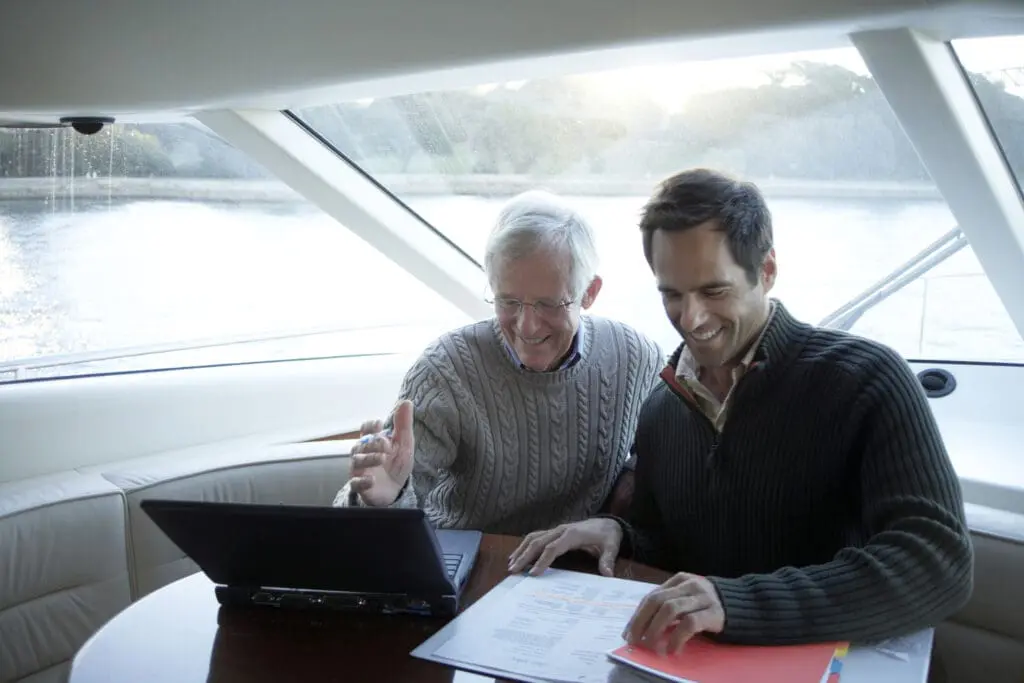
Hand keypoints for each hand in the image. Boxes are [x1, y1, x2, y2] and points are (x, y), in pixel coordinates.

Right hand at [347, 400, 414, 506]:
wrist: (395, 489)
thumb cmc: (396, 463)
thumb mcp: (403, 443)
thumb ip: (403, 424)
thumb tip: (406, 401)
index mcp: (372, 442)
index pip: (365, 429)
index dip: (369, 426)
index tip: (379, 425)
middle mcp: (362, 454)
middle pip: (360, 445)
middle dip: (372, 444)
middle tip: (387, 446)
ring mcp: (360, 470)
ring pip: (357, 462)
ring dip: (369, 459)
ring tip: (382, 458)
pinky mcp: (360, 486)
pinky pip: (356, 483)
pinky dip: (362, 481)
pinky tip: (372, 480)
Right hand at [507, 518, 622, 576]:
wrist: (608, 523)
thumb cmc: (608, 536)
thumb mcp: (611, 547)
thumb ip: (608, 560)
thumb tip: (608, 574)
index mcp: (572, 534)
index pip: (553, 548)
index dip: (542, 560)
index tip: (533, 574)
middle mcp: (561, 530)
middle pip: (538, 542)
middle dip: (524, 556)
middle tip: (513, 570)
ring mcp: (556, 530)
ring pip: (533, 537)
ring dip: (521, 550)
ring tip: (511, 564)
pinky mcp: (554, 532)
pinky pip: (536, 537)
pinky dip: (525, 546)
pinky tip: (518, 556)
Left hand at [623, 572, 724, 652]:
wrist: (745, 605)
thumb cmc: (708, 604)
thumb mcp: (688, 598)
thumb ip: (669, 604)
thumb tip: (641, 626)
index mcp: (679, 579)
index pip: (652, 596)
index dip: (637, 615)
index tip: (628, 633)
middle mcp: (689, 585)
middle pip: (657, 601)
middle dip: (642, 622)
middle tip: (635, 641)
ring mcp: (702, 597)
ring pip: (670, 609)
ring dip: (655, 629)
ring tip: (651, 646)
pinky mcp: (714, 613)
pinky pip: (689, 624)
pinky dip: (676, 638)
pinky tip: (672, 649)